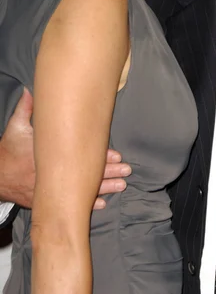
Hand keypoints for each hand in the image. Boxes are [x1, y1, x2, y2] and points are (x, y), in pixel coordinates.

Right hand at [0, 88, 130, 209]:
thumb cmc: (9, 150)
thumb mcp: (16, 127)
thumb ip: (26, 108)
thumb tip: (29, 89)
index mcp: (50, 157)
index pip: (81, 156)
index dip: (100, 156)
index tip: (117, 155)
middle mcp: (54, 176)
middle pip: (86, 175)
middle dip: (108, 173)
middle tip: (127, 171)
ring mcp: (52, 190)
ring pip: (82, 191)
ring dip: (103, 188)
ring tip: (121, 185)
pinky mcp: (49, 200)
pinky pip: (71, 204)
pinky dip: (87, 204)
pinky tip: (102, 204)